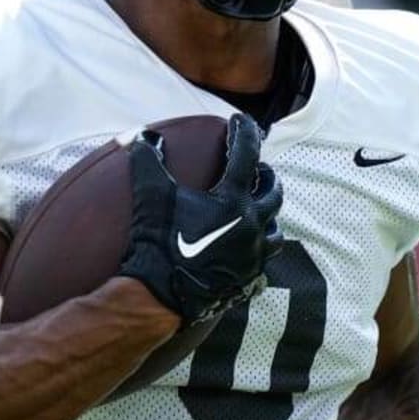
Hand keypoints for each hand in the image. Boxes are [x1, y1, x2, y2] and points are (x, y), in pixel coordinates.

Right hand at [120, 113, 282, 325]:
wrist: (158, 298)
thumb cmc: (157, 243)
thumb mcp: (151, 196)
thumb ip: (148, 161)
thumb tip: (142, 135)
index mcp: (233, 201)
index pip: (246, 154)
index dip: (244, 133)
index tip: (240, 121)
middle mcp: (252, 225)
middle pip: (273, 193)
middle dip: (266, 177)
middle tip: (257, 170)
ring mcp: (253, 256)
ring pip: (276, 231)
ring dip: (269, 216)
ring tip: (257, 210)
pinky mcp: (248, 280)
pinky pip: (263, 266)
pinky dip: (258, 254)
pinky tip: (249, 253)